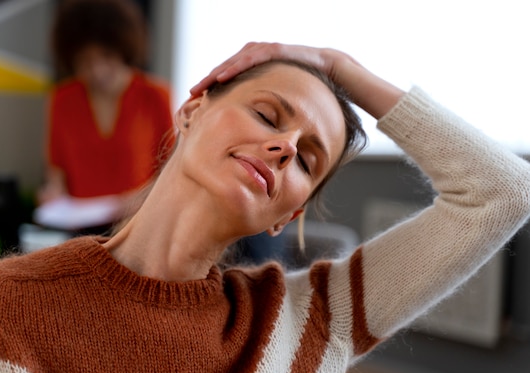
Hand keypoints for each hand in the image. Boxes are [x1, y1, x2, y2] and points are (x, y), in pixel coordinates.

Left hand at [190, 42, 403, 119]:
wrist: (344, 81)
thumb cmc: (320, 105)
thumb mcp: (294, 124)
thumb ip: (280, 137)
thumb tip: (271, 159)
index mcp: (264, 80)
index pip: (233, 84)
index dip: (215, 94)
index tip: (197, 108)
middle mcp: (265, 65)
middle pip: (230, 70)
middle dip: (209, 81)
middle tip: (191, 95)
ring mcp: (272, 55)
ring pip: (238, 61)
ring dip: (218, 72)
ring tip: (202, 86)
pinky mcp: (282, 50)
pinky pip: (255, 55)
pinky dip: (238, 65)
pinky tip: (223, 76)